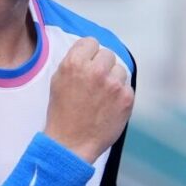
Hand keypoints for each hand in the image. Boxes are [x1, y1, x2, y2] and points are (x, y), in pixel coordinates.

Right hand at [44, 38, 133, 163]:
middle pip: (108, 54)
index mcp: (75, 63)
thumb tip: (91, 53)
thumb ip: (74, 62)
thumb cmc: (63, 114)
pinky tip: (109, 106)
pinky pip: (127, 87)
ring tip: (101, 97)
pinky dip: (120, 96)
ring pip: (120, 70)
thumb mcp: (58, 80)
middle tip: (95, 83)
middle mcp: (96, 70)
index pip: (91, 42)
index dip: (89, 54)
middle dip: (102, 66)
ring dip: (113, 80)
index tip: (88, 64)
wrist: (71, 143)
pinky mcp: (126, 98)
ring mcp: (113, 84)